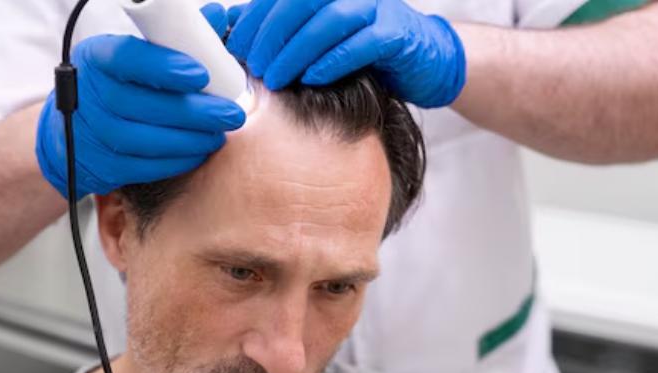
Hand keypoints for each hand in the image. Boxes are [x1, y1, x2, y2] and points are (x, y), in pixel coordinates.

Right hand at [36, 3, 244, 197]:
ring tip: (219, 135)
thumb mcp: (137, 55)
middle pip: (140, 104)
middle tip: (231, 114)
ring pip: (143, 139)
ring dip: (188, 140)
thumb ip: (177, 39)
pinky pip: (142, 167)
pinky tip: (198, 152)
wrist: (74, 128)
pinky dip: (175, 161)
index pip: (126, 57)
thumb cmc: (118, 84)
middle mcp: (88, 93)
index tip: (202, 74)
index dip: (164, 66)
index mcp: (97, 57)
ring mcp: (91, 132)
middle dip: (193, 111)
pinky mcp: (101, 164)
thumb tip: (218, 16)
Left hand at [226, 0, 465, 107]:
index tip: (234, 49)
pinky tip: (313, 79)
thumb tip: (236, 37)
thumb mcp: (319, 40)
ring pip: (329, 20)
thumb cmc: (364, 52)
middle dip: (270, 36)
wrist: (423, 61)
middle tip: (254, 66)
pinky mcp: (396, 33)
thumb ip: (284, 34)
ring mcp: (376, 7)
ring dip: (296, 51)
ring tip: (275, 78)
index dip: (253, 20)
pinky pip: (361, 43)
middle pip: (299, 3)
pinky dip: (333, 61)